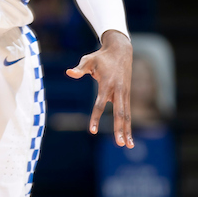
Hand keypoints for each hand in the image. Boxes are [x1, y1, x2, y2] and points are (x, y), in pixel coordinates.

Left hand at [66, 30, 133, 146]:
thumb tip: (69, 73)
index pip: (100, 104)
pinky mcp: (127, 96)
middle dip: (119, 129)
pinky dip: (128, 125)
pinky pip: (127, 112)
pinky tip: (128, 137)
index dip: (96, 117)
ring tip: (128, 146)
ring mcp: (124, 94)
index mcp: (107, 84)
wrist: (121, 50)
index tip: (92, 131)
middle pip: (119, 113)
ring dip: (127, 130)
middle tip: (120, 144)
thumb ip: (80, 68)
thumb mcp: (89, 59)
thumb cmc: (102, 56)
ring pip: (126, 115)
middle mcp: (118, 91)